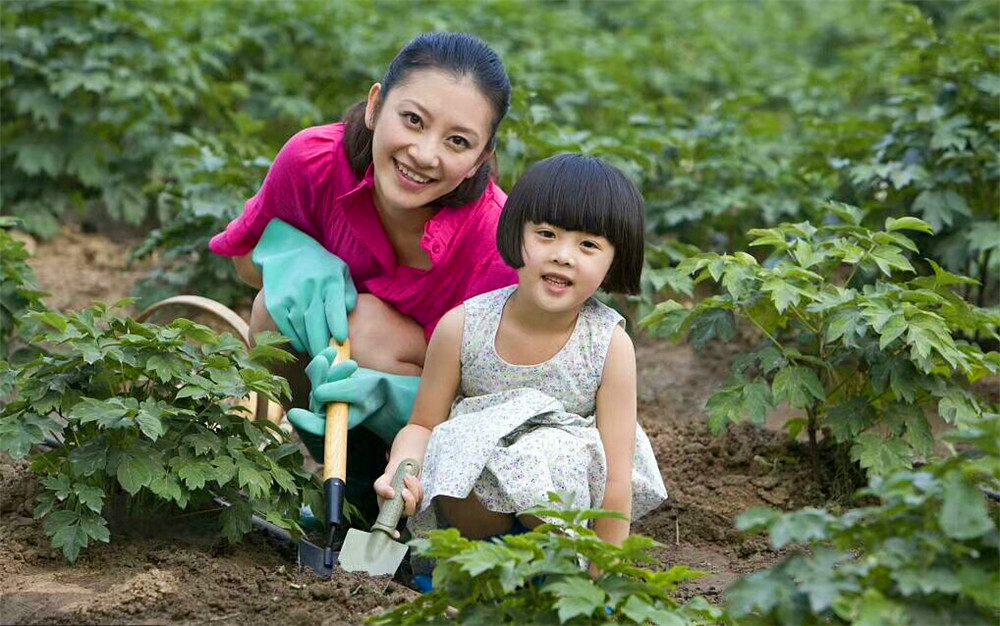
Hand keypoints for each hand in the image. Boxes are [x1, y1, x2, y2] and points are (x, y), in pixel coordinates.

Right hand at [252, 219, 357, 355]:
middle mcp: (309, 288)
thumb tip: (352, 310)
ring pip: (301, 328)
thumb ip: (348, 292)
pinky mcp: (276, 303)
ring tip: (320, 356)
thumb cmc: (321, 266)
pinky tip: (304, 346)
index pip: (334, 306)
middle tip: (333, 361)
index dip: (338, 324)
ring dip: (311, 345)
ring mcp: (291, 296)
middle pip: (317, 323)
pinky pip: (287, 327)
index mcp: (329, 280)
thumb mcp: (340, 271)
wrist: (286, 251)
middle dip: (325, 344)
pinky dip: (296, 340)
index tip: (342, 340)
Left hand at [287, 348, 419, 461]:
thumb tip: (317, 391)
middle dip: (332, 380)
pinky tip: (333, 351)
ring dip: (332, 369)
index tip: (295, 414)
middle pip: (317, 395)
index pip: (316, 425)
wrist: (378, 386)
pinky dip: (324, 359)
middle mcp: (322, 410)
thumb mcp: (362, 394)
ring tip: (354, 365)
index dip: (304, 421)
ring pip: (317, 380)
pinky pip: (317, 368)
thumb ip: (341, 394)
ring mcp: (320, 394)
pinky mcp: (321, 379)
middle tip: (352, 366)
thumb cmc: (374, 393)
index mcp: (331, 423)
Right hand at [374, 469, 422, 535]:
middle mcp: (400, 509)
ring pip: (416, 501)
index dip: (393, 532)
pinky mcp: (418, 497)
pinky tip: (411, 479)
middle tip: (404, 490)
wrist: (401, 469)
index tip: (396, 534)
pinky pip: (421, 494)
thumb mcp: (380, 482)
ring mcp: (410, 503)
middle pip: (409, 512)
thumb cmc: (389, 479)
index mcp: (388, 510)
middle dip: (409, 500)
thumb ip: (381, 488)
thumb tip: (390, 494)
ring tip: (406, 478)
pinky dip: (417, 485)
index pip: (391, 525)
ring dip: (412, 487)